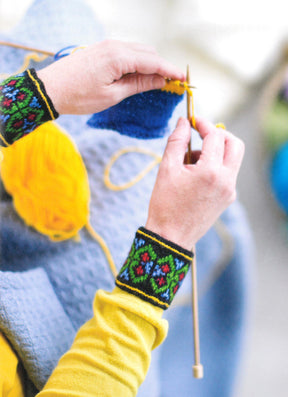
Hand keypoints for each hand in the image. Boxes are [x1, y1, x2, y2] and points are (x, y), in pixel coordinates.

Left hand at [37, 40, 184, 114]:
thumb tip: (160, 80)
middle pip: (148, 53)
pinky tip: (138, 76)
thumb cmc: (79, 96)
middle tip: (171, 84)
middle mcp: (115, 46)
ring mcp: (107, 45)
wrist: (50, 89)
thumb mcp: (112, 95)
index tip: (184, 79)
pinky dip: (137, 63)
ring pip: (138, 51)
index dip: (171, 71)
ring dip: (150, 64)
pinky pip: (126, 52)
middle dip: (162, 67)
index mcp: (118, 57)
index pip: (153, 61)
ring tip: (156, 83)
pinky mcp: (102, 49)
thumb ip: (138, 84)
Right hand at [145, 117, 244, 249]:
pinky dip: (215, 166)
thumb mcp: (167, 169)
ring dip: (216, 151)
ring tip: (190, 161)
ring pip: (233, 159)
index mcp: (211, 172)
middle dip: (219, 135)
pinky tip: (195, 175)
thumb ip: (176, 141)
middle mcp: (227, 181)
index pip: (215, 136)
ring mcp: (230, 191)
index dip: (203, 124)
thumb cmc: (165, 204)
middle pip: (235, 144)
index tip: (191, 121)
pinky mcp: (228, 199)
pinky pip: (228, 173)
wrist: (170, 237)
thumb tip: (183, 121)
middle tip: (200, 135)